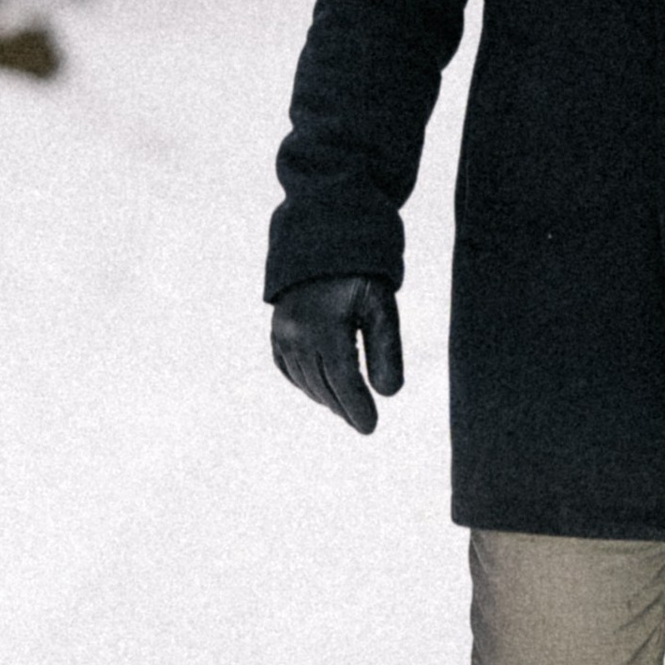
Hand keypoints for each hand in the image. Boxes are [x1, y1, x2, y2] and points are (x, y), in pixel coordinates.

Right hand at [271, 275, 404, 434]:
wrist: (324, 237)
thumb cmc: (361, 271)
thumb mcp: (382, 305)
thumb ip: (386, 349)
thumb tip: (388, 394)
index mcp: (324, 327)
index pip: (343, 381)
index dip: (358, 408)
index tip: (371, 428)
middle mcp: (296, 333)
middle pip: (323, 385)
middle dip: (344, 408)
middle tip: (363, 424)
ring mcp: (281, 332)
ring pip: (305, 379)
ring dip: (325, 398)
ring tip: (347, 409)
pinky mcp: (276, 329)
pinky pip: (287, 367)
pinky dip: (304, 383)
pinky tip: (320, 390)